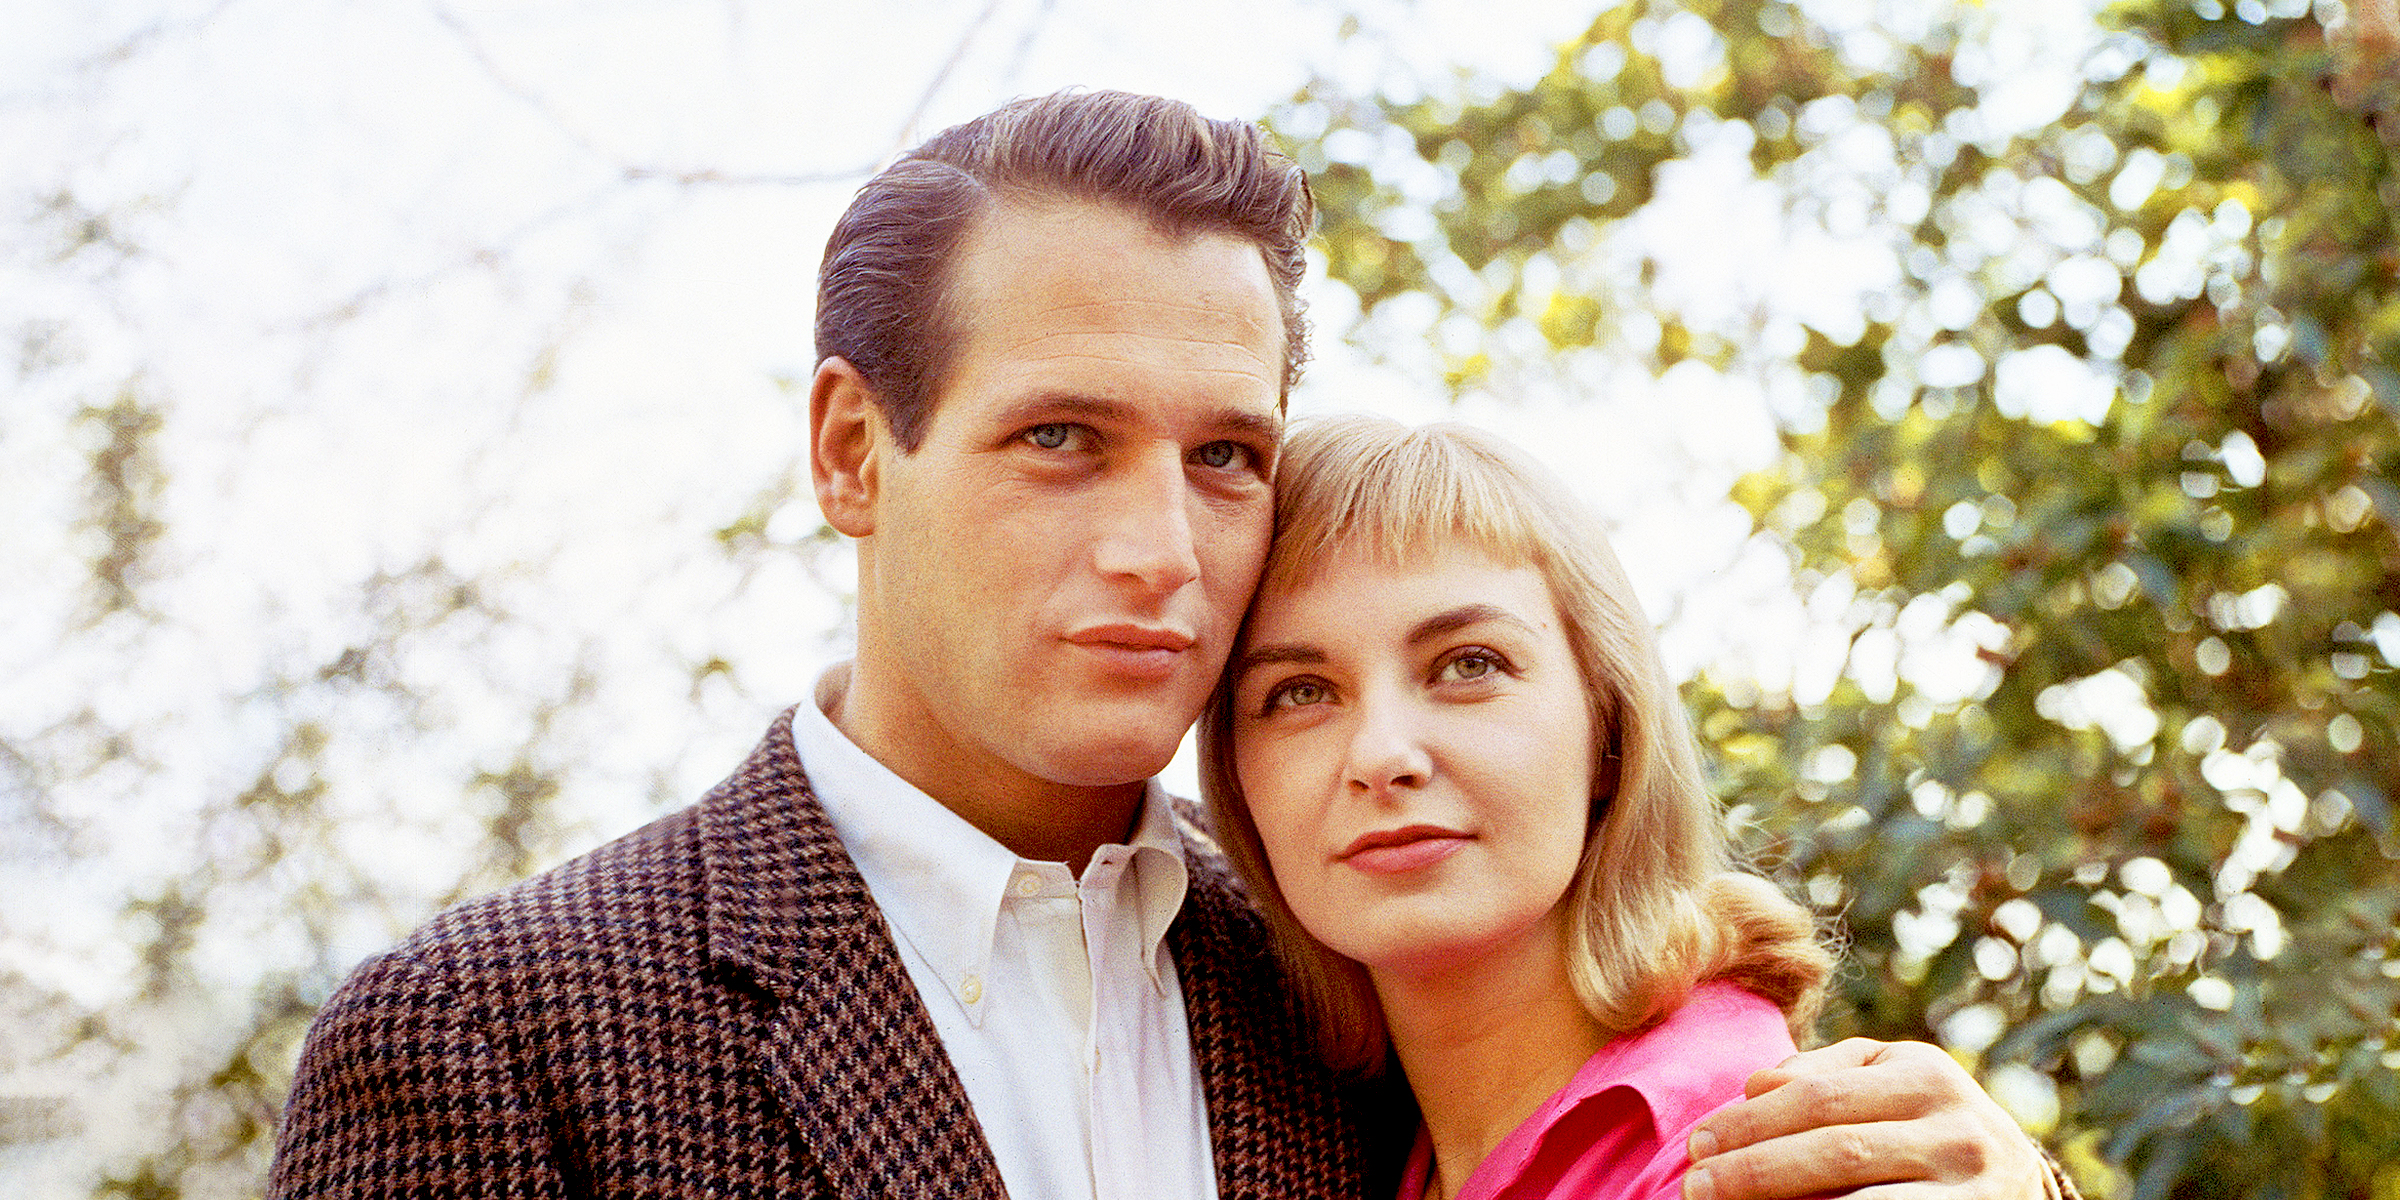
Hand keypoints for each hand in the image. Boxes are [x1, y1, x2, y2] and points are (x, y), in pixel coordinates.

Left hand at [1681, 1038, 2055, 1199]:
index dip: (1748, 1124)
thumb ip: (1828, 1073)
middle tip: (1696, 1186)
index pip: (1817, 1098)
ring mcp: (1974, 1185)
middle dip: (1754, 1169)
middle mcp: (1957, 1127)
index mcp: (1925, 1074)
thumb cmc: (1930, 1127)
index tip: (1695, 1147)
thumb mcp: (1894, 1083)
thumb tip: (1755, 1084)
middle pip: (1834, 1148)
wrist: (2021, 1183)